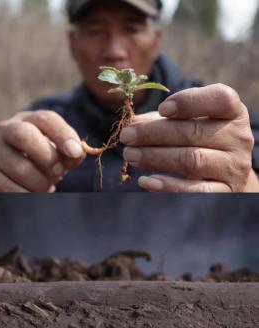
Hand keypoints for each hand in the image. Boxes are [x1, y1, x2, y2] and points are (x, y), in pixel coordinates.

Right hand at [0, 110, 85, 191]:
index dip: (63, 134)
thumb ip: (68, 152)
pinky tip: (29, 194)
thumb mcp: (53, 154)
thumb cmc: (34, 164)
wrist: (2, 179)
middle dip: (47, 157)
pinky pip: (9, 188)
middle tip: (57, 172)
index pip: (45, 119)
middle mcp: (3, 130)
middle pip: (25, 136)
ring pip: (21, 168)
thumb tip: (78, 153)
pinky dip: (26, 195)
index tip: (76, 153)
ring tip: (43, 187)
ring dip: (40, 183)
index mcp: (26, 120)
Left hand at [120, 84, 258, 191]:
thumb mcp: (188, 122)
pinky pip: (195, 190)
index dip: (190, 101)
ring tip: (130, 155)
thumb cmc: (201, 140)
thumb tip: (133, 123)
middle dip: (153, 133)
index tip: (163, 108)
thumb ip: (162, 119)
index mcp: (232, 112)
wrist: (227, 176)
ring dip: (154, 157)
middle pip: (193, 132)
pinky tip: (146, 181)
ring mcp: (234, 166)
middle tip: (126, 136)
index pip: (220, 99)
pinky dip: (168, 186)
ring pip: (191, 160)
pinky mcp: (226, 190)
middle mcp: (238, 137)